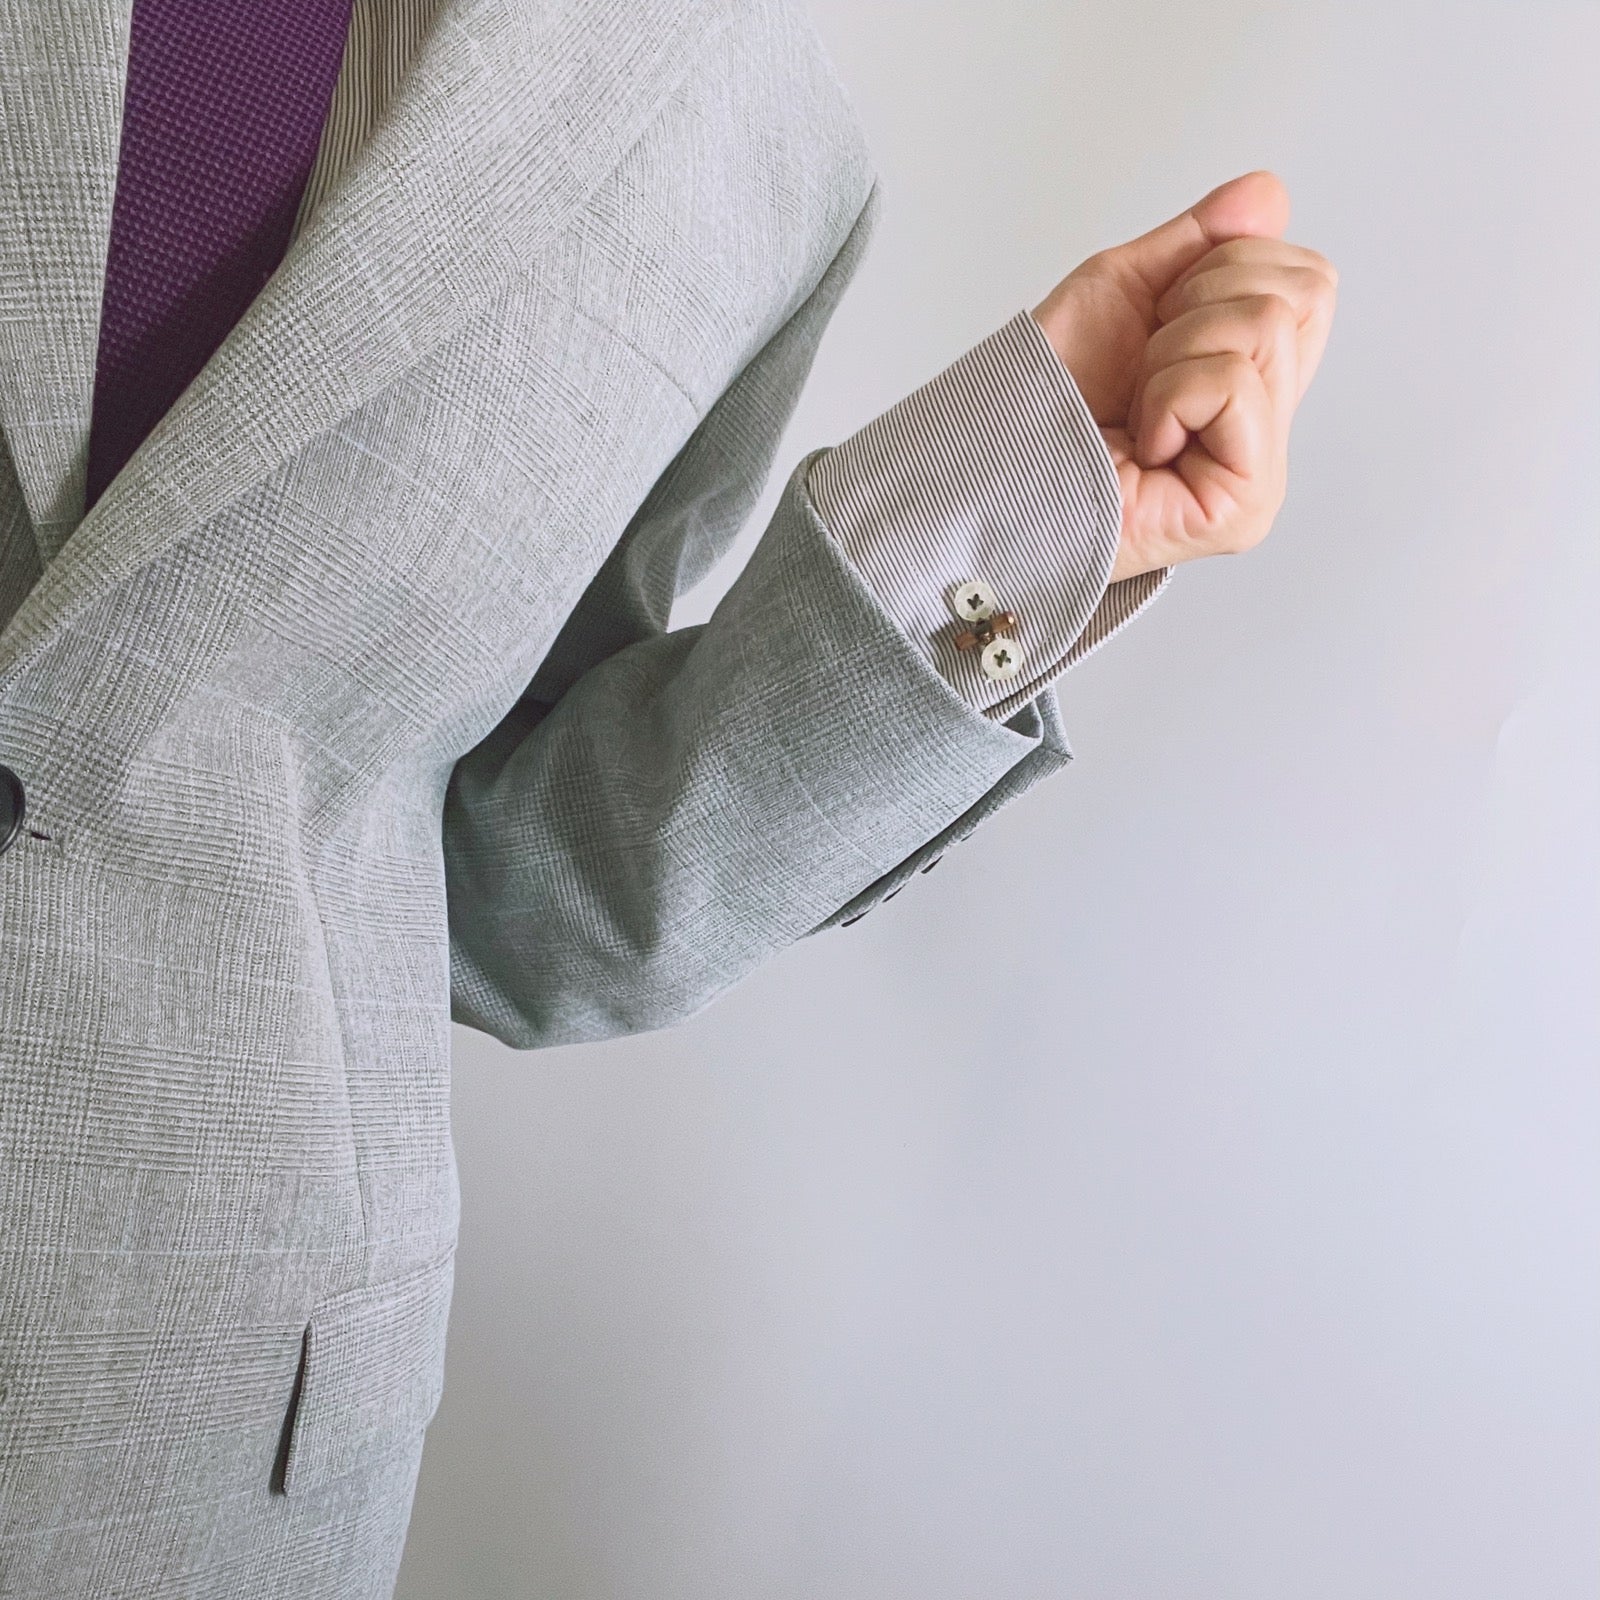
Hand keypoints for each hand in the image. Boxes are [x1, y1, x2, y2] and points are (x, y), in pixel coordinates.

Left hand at [1030, 170, 1336, 583]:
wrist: (989, 470)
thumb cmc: (1041, 400)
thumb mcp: (1123, 292)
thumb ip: (1199, 244)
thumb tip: (1266, 194)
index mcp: (1252, 386)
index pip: (1306, 283)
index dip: (1223, 272)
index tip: (1153, 329)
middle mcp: (1265, 432)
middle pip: (1301, 295)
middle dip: (1200, 305)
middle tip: (1140, 371)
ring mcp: (1261, 475)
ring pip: (1266, 327)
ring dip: (1173, 352)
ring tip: (1135, 410)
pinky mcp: (1243, 505)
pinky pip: (1234, 382)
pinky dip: (1171, 391)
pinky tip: (1143, 440)